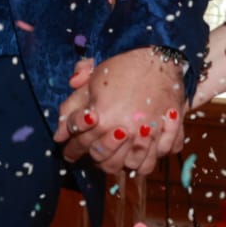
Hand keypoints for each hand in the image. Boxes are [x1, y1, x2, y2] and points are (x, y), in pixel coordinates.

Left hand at [54, 49, 186, 176]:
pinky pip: (153, 162)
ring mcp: (148, 136)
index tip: (69, 152)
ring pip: (129, 167)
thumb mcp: (91, 82)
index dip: (71, 150)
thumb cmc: (122, 68)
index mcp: (103, 119)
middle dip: (94, 158)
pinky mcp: (167, 135)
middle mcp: (125, 131)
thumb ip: (71, 109)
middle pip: (104, 161)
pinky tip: (137, 156)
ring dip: (120, 163)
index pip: (80, 145)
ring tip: (115, 155)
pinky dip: (144, 163)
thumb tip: (58, 135)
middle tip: (93, 151)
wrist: (160, 59)